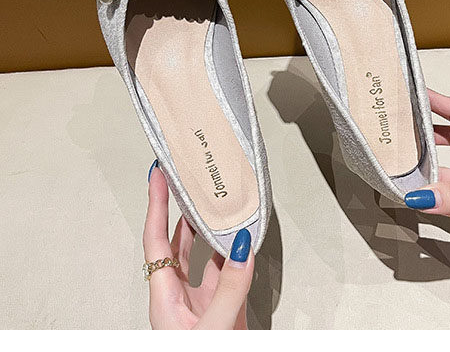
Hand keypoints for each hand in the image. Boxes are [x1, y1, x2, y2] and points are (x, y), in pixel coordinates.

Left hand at [144, 162, 254, 328]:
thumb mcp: (214, 327)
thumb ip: (229, 287)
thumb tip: (241, 246)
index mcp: (164, 296)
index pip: (155, 240)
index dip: (155, 205)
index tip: (157, 175)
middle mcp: (179, 294)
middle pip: (175, 240)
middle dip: (179, 207)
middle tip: (185, 177)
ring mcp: (201, 301)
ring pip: (200, 253)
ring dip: (206, 226)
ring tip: (212, 198)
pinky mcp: (222, 308)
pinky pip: (225, 270)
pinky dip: (232, 250)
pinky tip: (240, 236)